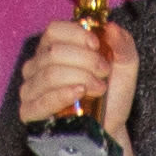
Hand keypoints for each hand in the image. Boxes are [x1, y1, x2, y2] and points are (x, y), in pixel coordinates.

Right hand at [17, 15, 137, 155]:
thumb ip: (123, 44)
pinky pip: (40, 100)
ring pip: (49, 74)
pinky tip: (78, 93)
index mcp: (54, 48)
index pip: (54, 30)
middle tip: (103, 73)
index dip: (76, 34)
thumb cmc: (112, 96)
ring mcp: (31, 88)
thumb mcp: (125, 66)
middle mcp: (38, 65)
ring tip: (98, 88)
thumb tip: (111, 27)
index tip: (96, 46)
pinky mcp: (30, 112)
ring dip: (80, 78)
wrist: (110, 128)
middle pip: (54, 52)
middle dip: (85, 61)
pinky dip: (61, 95)